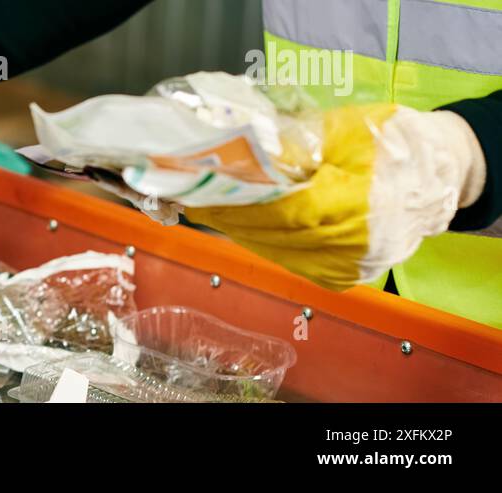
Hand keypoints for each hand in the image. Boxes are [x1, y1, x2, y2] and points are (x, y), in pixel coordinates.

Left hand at [185, 104, 485, 289]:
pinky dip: (262, 240)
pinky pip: (288, 259)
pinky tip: (241, 222)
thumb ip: (292, 143)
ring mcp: (346, 267)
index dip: (234, 204)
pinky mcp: (342, 277)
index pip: (279, 211)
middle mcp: (350, 246)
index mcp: (355, 204)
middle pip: (269, 234)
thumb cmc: (391, 143)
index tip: (197, 190)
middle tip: (190, 193)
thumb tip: (235, 147)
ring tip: (207, 204)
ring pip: (273, 250)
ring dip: (237, 228)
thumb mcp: (342, 129)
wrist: (435, 176)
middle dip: (225, 214)